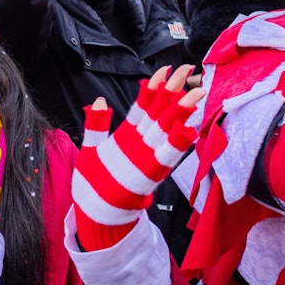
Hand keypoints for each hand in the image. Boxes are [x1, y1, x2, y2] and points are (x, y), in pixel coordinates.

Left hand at [72, 65, 202, 239]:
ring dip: (180, 114)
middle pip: (160, 113)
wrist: (95, 214)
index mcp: (128, 136)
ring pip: (166, 131)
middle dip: (173, 92)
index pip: (144, 106)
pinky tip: (186, 130)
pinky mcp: (147, 175)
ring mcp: (146, 158)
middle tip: (186, 70)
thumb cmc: (94, 184)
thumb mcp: (91, 148)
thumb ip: (96, 125)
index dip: (154, 88)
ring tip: (193, 95)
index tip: (164, 70)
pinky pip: (163, 157)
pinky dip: (175, 144)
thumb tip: (100, 101)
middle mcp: (141, 145)